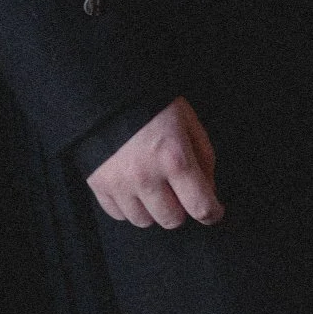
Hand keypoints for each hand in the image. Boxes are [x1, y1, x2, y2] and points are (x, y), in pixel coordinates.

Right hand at [86, 96, 224, 229]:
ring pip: (144, 221)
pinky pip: (118, 214)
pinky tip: (134, 189)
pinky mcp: (98, 185)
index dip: (212, 214)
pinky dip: (129, 207)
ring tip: (154, 189)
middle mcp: (147, 176)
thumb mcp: (189, 122)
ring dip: (153, 210)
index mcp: (175, 158)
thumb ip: (204, 158)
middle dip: (181, 210)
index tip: (213, 211)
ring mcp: (120, 184)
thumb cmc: (154, 105)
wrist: (108, 92)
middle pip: (171, 220)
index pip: (200, 206)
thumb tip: (208, 190)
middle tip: (179, 193)